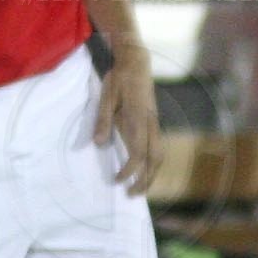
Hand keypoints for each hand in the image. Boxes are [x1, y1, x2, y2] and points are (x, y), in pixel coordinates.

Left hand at [94, 48, 161, 194]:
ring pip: (159, 155)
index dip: (129, 170)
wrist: (136, 62)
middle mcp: (150, 124)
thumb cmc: (119, 78)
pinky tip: (144, 170)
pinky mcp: (153, 122)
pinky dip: (152, 163)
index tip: (116, 180)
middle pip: (154, 159)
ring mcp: (154, 123)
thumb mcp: (106, 96)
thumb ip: (103, 120)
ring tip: (139, 188)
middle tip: (132, 195)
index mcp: (138, 120)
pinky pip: (157, 147)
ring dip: (151, 174)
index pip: (138, 153)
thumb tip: (99, 144)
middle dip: (145, 180)